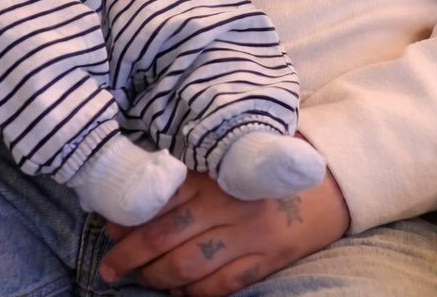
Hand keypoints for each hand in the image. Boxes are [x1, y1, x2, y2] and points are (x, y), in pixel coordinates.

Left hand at [98, 170, 350, 296]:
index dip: (130, 220)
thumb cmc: (269, 163)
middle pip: (167, 237)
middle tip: (108, 267)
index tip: (108, 230)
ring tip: (140, 279)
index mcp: (217, 171)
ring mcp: (250, 234)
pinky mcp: (268, 259)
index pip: (162, 199)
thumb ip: (192, 168)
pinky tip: (179, 293)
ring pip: (189, 267)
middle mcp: (230, 203)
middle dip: (131, 256)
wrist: (328, 178)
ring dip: (157, 278)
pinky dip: (194, 294)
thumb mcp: (229, 154)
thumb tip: (142, 191)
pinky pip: (222, 285)